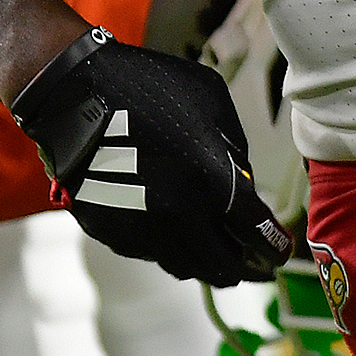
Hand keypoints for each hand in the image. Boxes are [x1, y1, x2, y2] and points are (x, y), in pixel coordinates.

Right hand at [11, 28, 292, 284]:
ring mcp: (143, 231)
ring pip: (186, 267)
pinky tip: (175, 232)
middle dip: (245, 269)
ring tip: (219, 255)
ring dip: (207, 263)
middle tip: (256, 267)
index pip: (255, 233)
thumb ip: (233, 148)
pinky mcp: (113, 234)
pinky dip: (170, 248)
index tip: (279, 254)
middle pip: (222, 266)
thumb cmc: (148, 86)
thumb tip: (242, 182)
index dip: (273, 249)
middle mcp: (179, 215)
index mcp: (210, 181)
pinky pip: (151, 253)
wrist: (75, 95)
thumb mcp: (211, 102)